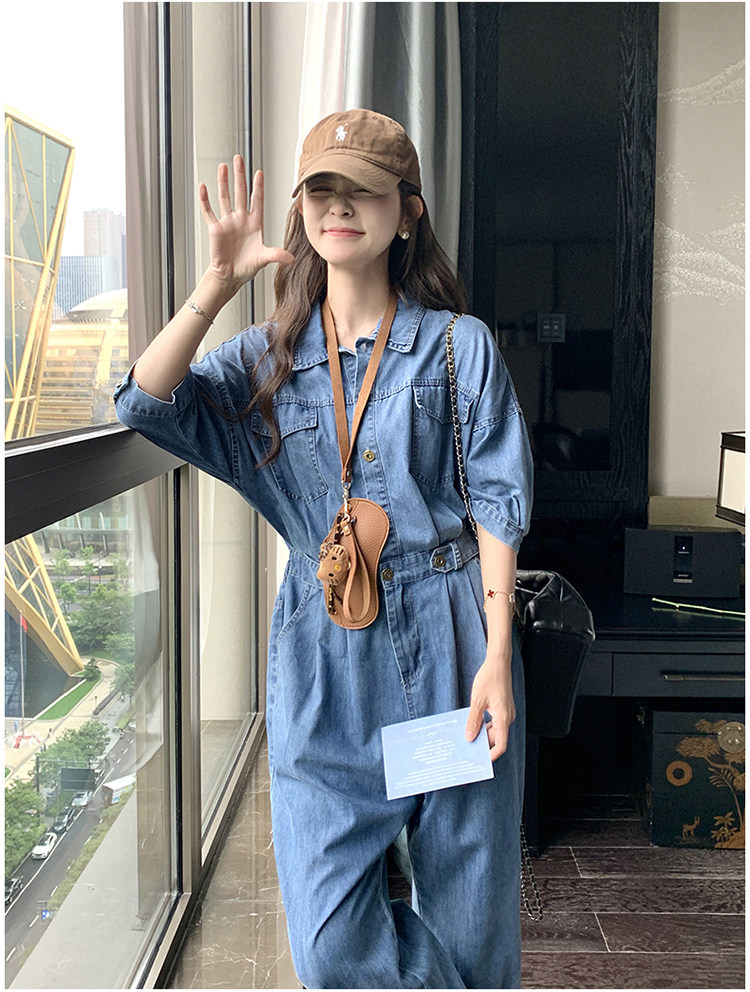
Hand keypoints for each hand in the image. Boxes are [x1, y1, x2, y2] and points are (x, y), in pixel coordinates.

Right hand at [199, 156, 294, 292]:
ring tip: (223, 166)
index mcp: (254, 223)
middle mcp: (241, 219)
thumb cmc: (247, 267)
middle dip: (240, 175)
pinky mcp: (215, 229)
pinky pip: (209, 212)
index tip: (259, 172)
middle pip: (241, 192)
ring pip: (225, 197)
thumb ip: (276, 255)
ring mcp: (228, 222)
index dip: (258, 187)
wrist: (230, 276)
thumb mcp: (263, 259)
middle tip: (239, 158)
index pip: (257, 200)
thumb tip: (291, 259)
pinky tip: (203, 187)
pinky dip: (205, 200)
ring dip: (223, 182)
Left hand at [465, 653, 515, 760]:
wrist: (498, 663)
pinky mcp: (503, 708)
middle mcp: (508, 717)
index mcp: (503, 718)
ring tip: (468, 738)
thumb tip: (469, 738)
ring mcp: (506, 712)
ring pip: (496, 730)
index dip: (492, 755)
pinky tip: (474, 725)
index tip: (481, 761)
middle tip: (468, 750)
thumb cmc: (489, 679)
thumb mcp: (477, 701)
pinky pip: (495, 722)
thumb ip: (473, 721)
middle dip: (484, 745)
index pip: (501, 745)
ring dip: (484, 735)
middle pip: (497, 738)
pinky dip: (486, 726)